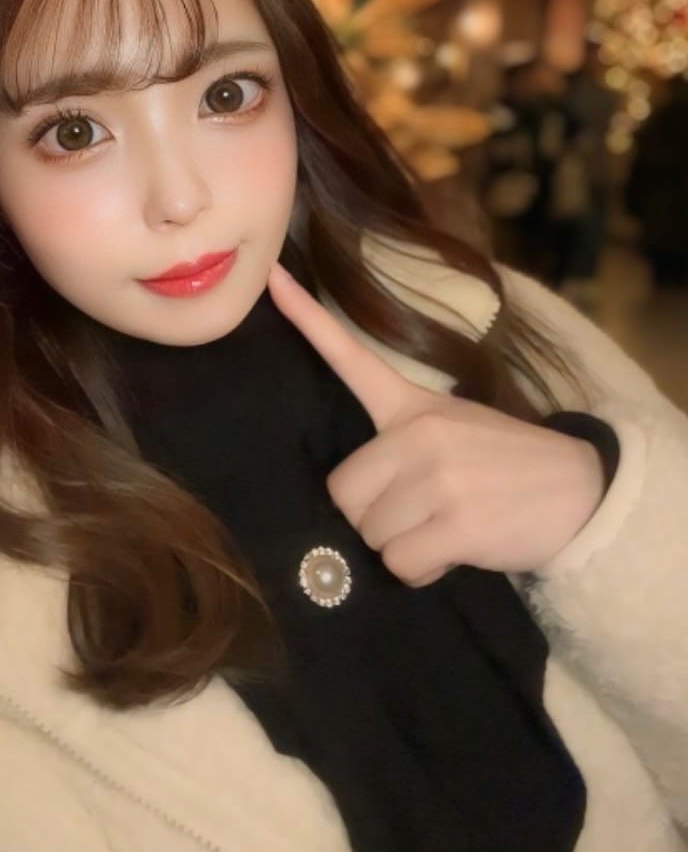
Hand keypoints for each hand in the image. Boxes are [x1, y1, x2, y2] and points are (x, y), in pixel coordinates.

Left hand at [268, 263, 604, 585]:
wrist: (581, 491)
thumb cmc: (505, 466)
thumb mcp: (454, 427)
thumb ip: (400, 445)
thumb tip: (353, 498)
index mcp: (412, 405)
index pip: (349, 356)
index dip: (305, 319)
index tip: (270, 280)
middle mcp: (418, 434)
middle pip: (344, 494)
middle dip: (374, 516)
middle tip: (420, 512)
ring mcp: (438, 478)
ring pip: (371, 535)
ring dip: (401, 546)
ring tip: (445, 526)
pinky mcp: (457, 524)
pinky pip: (401, 564)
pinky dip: (421, 572)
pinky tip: (452, 551)